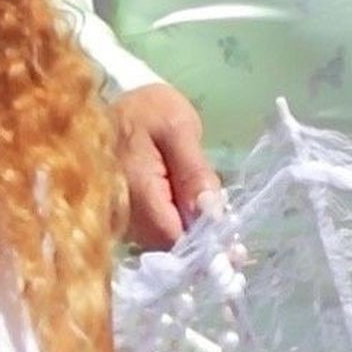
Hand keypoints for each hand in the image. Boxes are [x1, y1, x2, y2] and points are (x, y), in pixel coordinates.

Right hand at [113, 82, 218, 248]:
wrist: (117, 100)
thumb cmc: (150, 110)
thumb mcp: (178, 128)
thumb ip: (194, 172)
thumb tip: (211, 214)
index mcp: (135, 190)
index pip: (170, 237)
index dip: (203, 246)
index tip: (234, 250)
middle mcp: (121, 213)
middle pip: (164, 248)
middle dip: (200, 247)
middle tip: (234, 245)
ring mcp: (120, 218)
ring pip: (159, 245)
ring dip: (190, 241)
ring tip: (217, 226)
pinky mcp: (124, 217)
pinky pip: (153, 235)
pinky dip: (176, 230)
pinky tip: (195, 218)